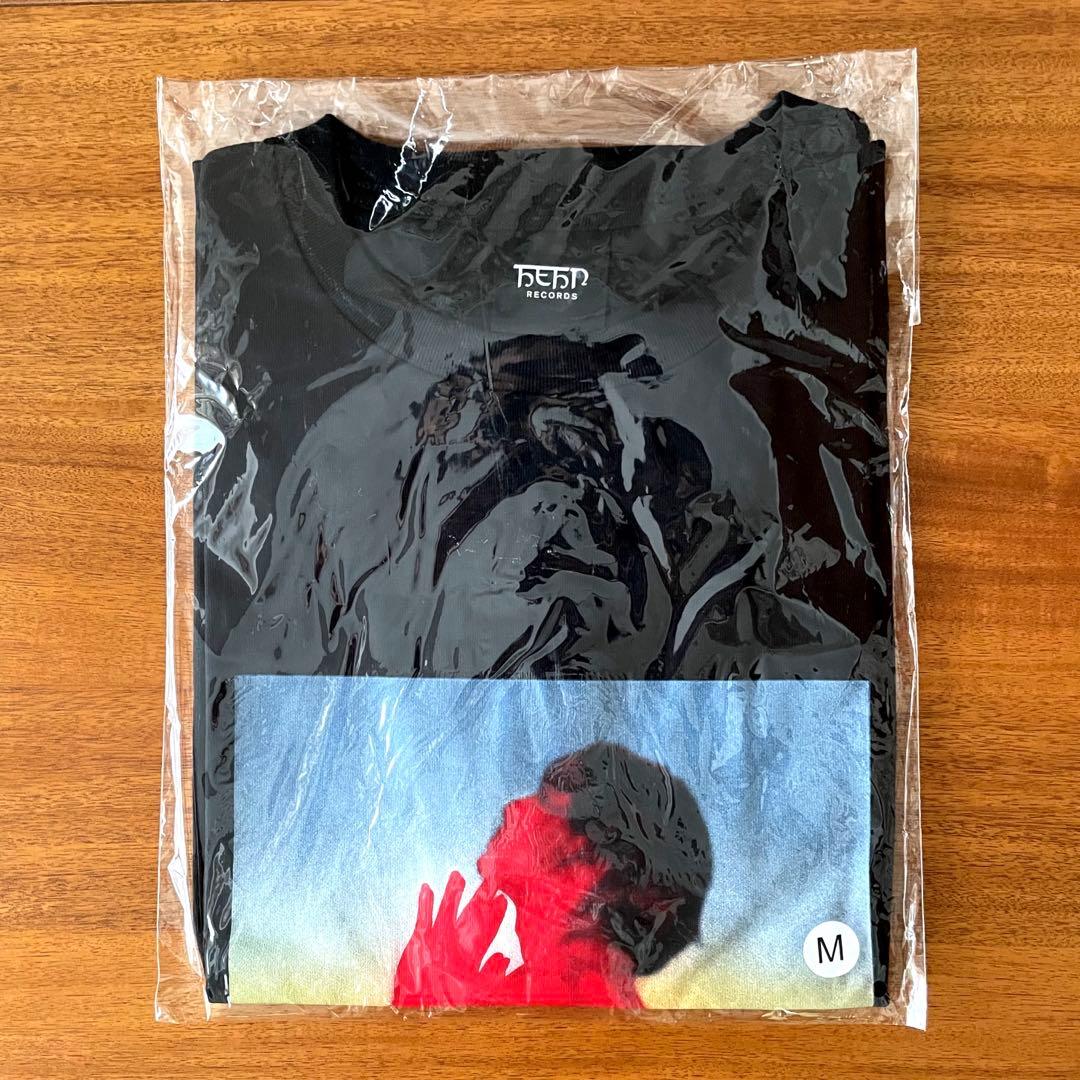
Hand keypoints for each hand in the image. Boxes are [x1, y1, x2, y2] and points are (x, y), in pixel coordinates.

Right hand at [392, 871, 517, 1006]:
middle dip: (480, 897)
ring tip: (457, 875)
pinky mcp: (419, 939)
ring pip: (447, 910)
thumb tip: (506, 957)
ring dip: (452, 894)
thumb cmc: (448, 999)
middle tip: (489, 878)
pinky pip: (423, 919)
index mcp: (471, 952)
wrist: (419, 1007)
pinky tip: (427, 889)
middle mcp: (456, 940)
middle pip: (470, 913)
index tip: (504, 898)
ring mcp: (437, 938)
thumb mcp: (476, 991)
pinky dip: (425, 904)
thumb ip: (490, 974)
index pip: (487, 928)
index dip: (496, 913)